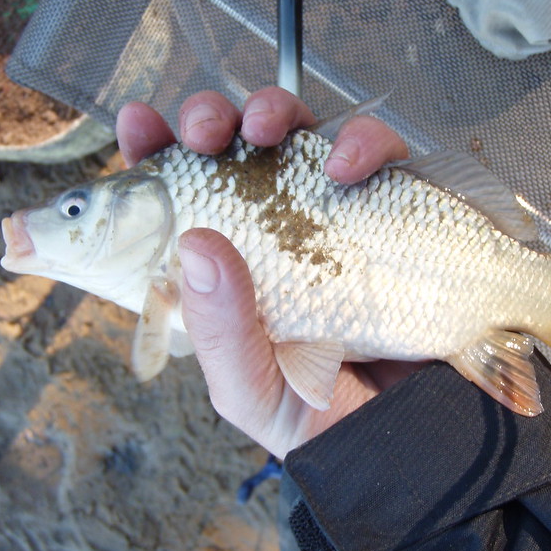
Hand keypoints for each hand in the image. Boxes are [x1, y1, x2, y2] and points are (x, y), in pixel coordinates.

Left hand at [116, 87, 414, 457]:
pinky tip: (347, 167)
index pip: (179, 203)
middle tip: (207, 131)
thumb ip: (219, 331)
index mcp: (227, 272)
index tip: (140, 125)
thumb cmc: (318, 419)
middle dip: (212, 122)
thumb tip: (198, 244)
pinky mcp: (390, 212)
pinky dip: (363, 144)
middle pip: (234, 153)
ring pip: (299, 137)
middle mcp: (275, 234)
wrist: (410, 437)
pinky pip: (378, 158)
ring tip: (269, 131)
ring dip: (277, 112)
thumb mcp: (248, 389)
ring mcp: (332, 218)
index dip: (155, 156)